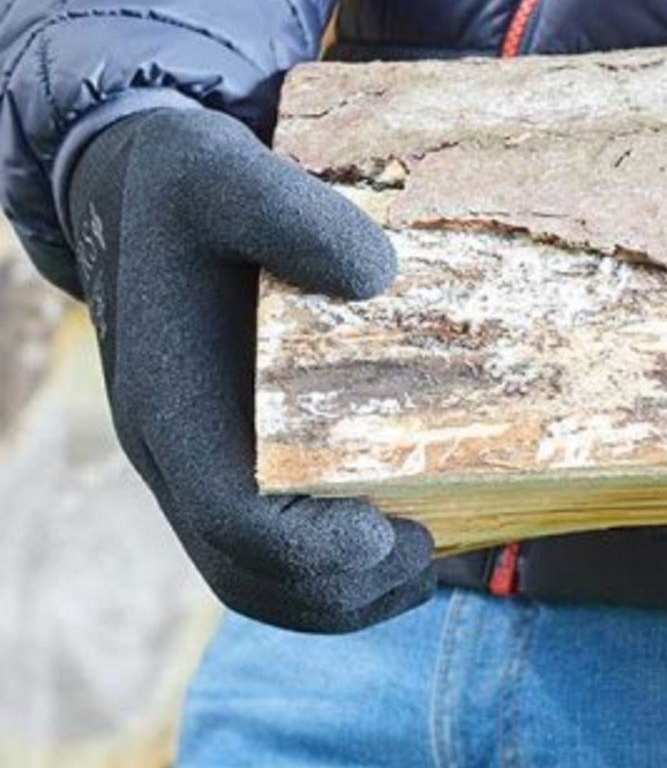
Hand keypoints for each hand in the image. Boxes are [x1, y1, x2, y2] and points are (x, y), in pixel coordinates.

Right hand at [68, 107, 434, 630]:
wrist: (136, 187)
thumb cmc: (186, 182)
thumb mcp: (230, 175)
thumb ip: (296, 217)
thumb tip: (380, 278)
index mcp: (171, 405)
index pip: (227, 519)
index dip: (305, 549)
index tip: (382, 533)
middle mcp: (175, 450)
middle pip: (246, 573)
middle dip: (339, 588)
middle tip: (430, 550)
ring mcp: (196, 458)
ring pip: (255, 575)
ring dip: (341, 592)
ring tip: (428, 556)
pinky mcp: (225, 449)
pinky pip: (266, 541)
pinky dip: (329, 563)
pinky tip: (400, 528)